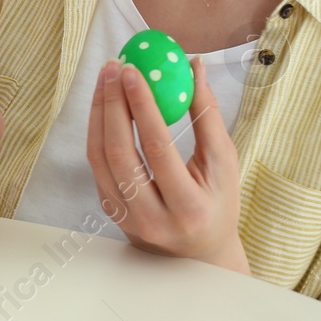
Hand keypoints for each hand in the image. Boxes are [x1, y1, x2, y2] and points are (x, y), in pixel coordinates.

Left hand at [87, 56, 247, 271]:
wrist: (197, 255)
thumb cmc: (217, 202)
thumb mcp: (224, 164)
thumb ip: (208, 114)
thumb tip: (194, 65)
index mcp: (189, 208)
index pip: (158, 149)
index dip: (142, 107)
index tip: (133, 71)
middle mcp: (153, 218)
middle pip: (119, 152)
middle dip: (112, 103)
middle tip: (114, 67)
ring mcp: (126, 218)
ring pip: (99, 157)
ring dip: (98, 111)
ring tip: (106, 77)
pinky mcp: (109, 211)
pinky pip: (96, 164)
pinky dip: (96, 129)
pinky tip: (104, 103)